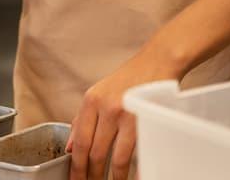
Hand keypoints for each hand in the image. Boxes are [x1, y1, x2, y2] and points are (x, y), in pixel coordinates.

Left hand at [68, 46, 184, 179]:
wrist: (158, 60)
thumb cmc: (130, 78)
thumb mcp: (100, 93)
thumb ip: (82, 120)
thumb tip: (70, 148)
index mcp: (92, 101)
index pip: (80, 143)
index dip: (76, 167)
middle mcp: (107, 107)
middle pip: (95, 154)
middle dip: (92, 176)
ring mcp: (128, 114)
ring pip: (116, 159)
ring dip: (114, 178)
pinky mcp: (146, 120)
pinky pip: (137, 154)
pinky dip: (134, 171)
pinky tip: (132, 177)